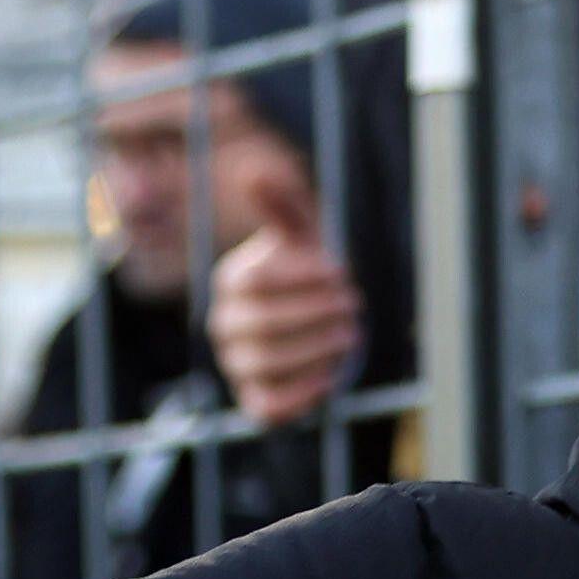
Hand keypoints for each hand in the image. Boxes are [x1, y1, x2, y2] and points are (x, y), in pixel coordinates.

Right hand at [206, 225, 364, 427]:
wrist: (317, 323)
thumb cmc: (309, 273)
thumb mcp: (302, 236)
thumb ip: (284, 206)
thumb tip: (256, 172)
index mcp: (231, 281)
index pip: (255, 281)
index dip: (301, 277)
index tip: (340, 271)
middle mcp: (224, 324)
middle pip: (260, 324)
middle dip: (315, 313)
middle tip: (354, 304)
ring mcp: (236, 364)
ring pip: (266, 364)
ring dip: (316, 349)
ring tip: (350, 334)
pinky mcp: (255, 399)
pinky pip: (267, 406)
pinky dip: (300, 395)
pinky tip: (331, 377)